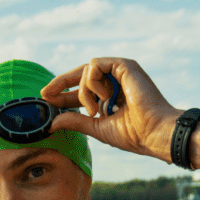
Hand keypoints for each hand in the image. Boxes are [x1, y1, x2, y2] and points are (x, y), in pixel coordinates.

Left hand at [41, 57, 181, 160]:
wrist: (154, 133)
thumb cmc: (133, 134)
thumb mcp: (96, 127)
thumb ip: (75, 121)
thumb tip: (52, 122)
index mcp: (112, 95)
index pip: (82, 89)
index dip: (63, 93)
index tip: (46, 99)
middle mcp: (116, 80)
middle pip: (81, 74)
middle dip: (61, 82)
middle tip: (45, 93)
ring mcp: (121, 71)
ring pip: (86, 71)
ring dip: (83, 92)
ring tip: (94, 111)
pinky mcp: (125, 65)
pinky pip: (95, 65)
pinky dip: (92, 82)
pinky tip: (103, 98)